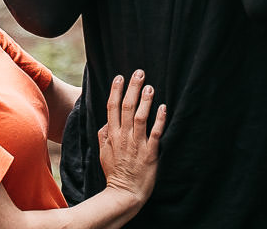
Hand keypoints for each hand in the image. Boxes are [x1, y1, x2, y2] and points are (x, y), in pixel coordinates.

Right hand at [96, 71, 165, 206]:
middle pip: (126, 107)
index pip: (112, 107)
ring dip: (145, 101)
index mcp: (112, 135)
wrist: (124, 194)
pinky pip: (156, 134)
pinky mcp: (150, 153)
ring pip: (140, 117)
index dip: (116, 91)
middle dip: (132, 88)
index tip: (120, 77)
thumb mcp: (103, 153)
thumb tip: (105, 122)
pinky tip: (163, 108)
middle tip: (139, 72)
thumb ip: (103, 135)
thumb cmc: (115, 173)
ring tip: (150, 86)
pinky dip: (159, 120)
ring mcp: (137, 144)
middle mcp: (124, 137)